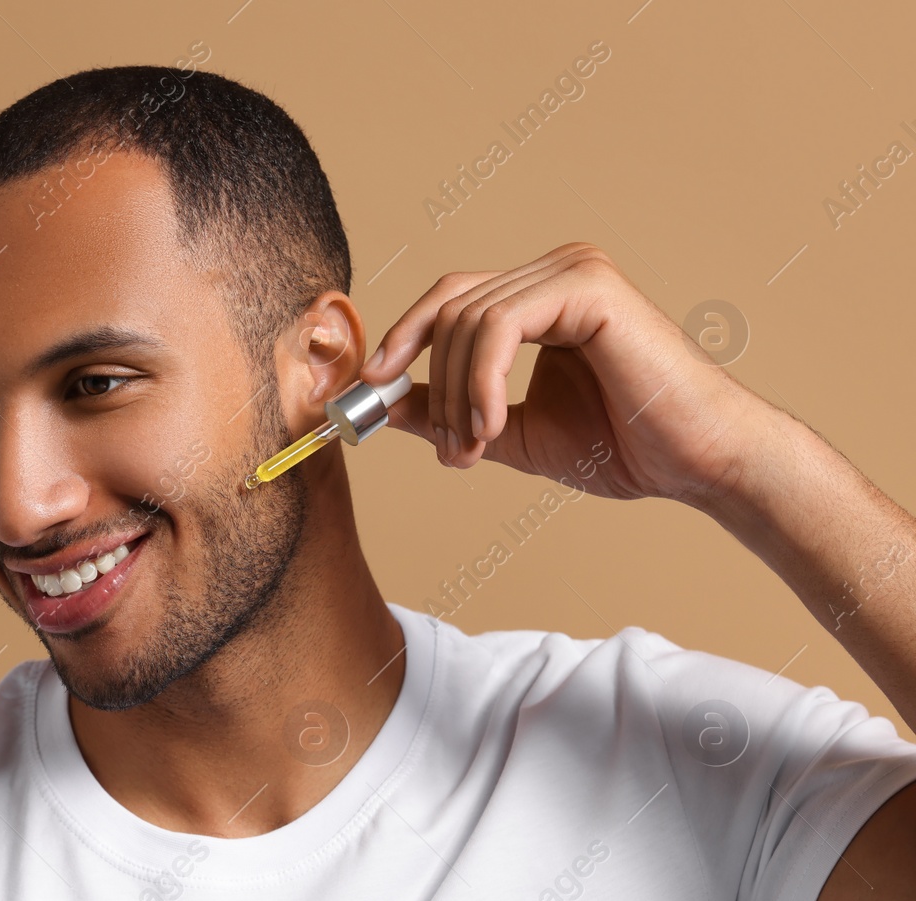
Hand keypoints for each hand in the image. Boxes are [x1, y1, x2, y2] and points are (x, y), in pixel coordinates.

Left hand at [359, 243, 769, 507]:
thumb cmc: (623, 446)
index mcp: (540, 297)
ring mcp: (574, 271)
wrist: (696, 463)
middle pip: (450, 308)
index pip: (450, 301)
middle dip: (432, 386)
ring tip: (474, 449)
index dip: (404, 341)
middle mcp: (556, 272)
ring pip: (469, 319)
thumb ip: (449, 410)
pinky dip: (481, 380)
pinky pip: (499, 325)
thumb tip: (384, 404)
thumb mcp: (509, 431)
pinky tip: (492, 426)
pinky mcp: (588, 286)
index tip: (371, 390)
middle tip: (450, 452)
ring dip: (457, 395)